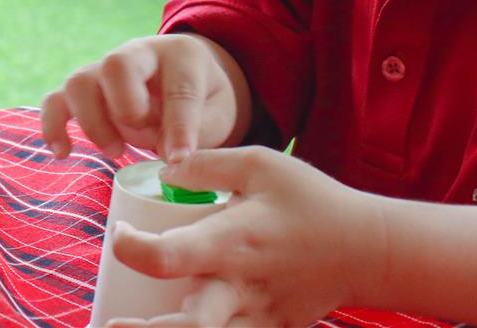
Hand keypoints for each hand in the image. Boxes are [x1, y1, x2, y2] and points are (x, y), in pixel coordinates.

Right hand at [41, 34, 243, 162]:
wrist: (187, 79)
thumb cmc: (205, 99)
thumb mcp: (217, 113)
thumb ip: (196, 133)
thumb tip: (168, 159)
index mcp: (181, 55)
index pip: (178, 88)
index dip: (179, 128)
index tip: (179, 161)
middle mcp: (137, 53)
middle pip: (115, 64)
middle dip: (125, 108)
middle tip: (140, 138)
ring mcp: (104, 68)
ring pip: (80, 81)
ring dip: (93, 122)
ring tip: (116, 151)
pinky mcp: (84, 89)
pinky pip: (55, 100)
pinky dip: (54, 126)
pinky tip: (63, 152)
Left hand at [105, 148, 383, 327]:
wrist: (368, 250)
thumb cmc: (312, 202)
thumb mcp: (261, 165)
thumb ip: (207, 164)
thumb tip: (163, 168)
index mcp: (233, 243)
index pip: (169, 257)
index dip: (132, 248)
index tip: (118, 235)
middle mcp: (241, 288)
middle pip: (188, 326)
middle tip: (108, 324)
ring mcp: (257, 317)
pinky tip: (172, 324)